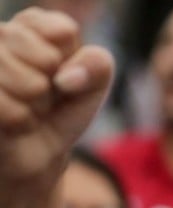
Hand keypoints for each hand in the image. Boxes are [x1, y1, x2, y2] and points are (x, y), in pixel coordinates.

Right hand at [0, 8, 112, 183]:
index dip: (71, 62)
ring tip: (26, 107)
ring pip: (30, 85)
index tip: (61, 75)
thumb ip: (98, 65)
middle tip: (41, 96)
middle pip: (48, 59)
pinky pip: (9, 109)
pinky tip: (13, 121)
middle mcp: (1, 35)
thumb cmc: (61, 111)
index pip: (63, 31)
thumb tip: (66, 77)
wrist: (36, 152)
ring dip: (36, 106)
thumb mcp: (93, 86)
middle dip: (54, 87)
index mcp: (29, 26)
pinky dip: (20, 122)